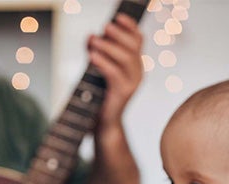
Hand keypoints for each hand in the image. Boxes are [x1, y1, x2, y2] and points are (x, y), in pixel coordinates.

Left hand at [87, 13, 143, 128]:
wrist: (103, 123)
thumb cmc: (100, 96)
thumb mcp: (98, 70)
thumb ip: (96, 53)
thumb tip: (90, 36)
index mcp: (135, 64)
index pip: (138, 40)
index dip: (130, 26)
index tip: (117, 16)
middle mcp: (138, 72)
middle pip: (133, 46)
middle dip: (119, 34)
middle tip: (105, 26)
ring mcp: (133, 83)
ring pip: (126, 58)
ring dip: (109, 46)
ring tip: (93, 40)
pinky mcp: (123, 93)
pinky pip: (115, 73)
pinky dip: (103, 62)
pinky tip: (91, 56)